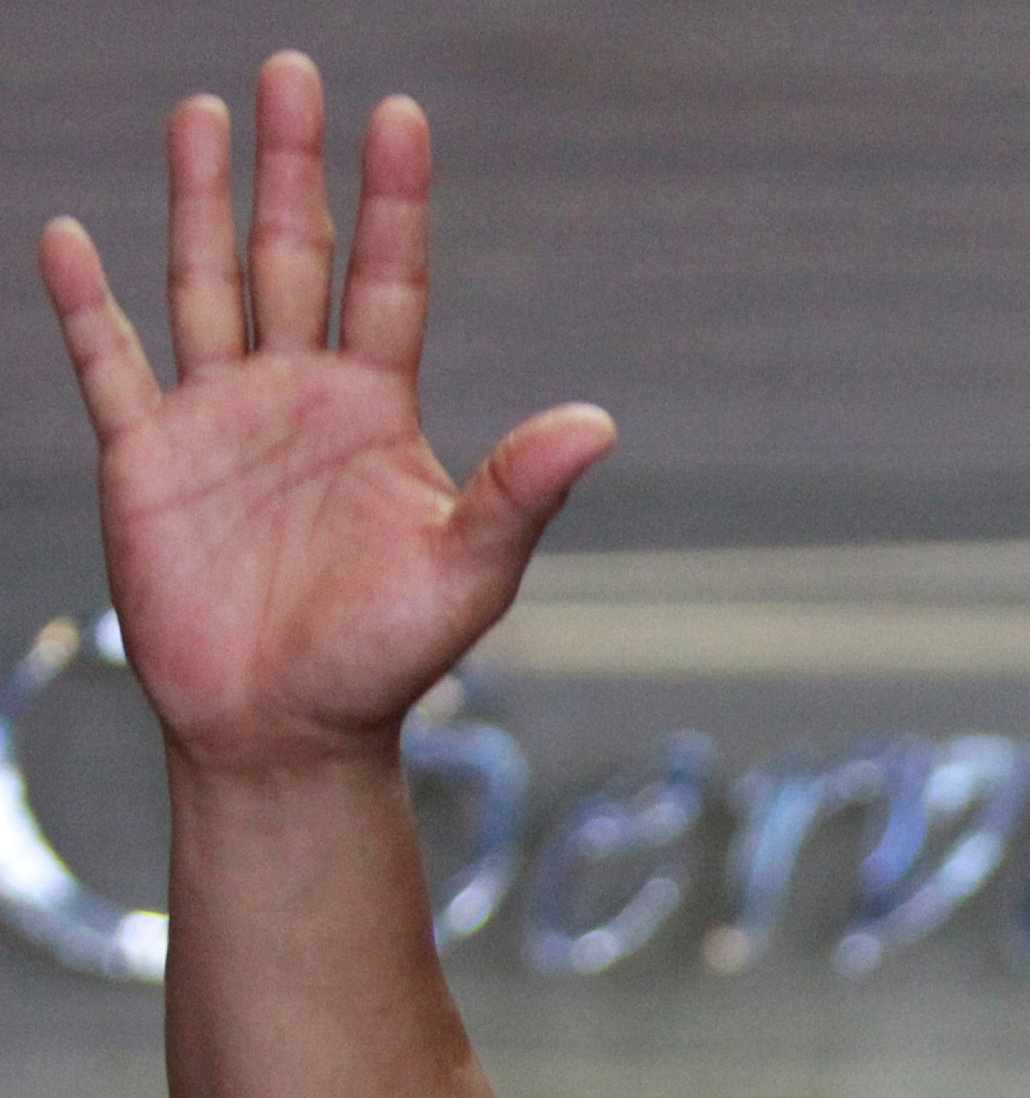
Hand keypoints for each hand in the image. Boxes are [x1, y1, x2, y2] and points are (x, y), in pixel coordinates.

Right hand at [35, 53, 613, 776]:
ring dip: (199, 199)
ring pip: (206, 282)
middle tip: (291, 70)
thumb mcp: (466, 572)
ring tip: (202, 112)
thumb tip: (597, 423)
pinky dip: (86, 304)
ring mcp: (220, 419)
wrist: (288, 731)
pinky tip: (68, 236)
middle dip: (293, 165)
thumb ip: (520, 491)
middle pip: (294, 255)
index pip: (389, 281)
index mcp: (377, 412)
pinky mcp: (147, 458)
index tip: (399, 114)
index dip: (392, 201)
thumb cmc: (385, 659)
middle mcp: (299, 397)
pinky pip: (111, 363)